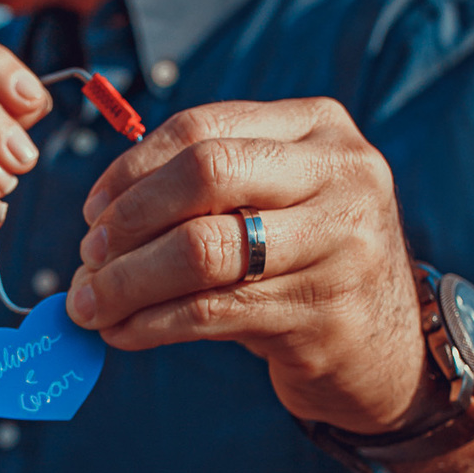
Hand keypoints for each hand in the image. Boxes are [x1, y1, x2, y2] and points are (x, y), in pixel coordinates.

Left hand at [65, 96, 430, 432]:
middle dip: (130, 219)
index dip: (132, 170)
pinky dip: (152, 324)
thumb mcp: (274, 199)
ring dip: (129, 282)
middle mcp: (341, 176)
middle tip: (88, 257)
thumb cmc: (306, 260)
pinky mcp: (326, 315)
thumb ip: (205, 188)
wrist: (385, 344)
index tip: (92, 211)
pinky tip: (123, 332)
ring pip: (203, 252)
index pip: (203, 129)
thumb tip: (98, 219)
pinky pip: (212, 312)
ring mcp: (342, 246)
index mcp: (319, 128)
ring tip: (91, 305)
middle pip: (205, 176)